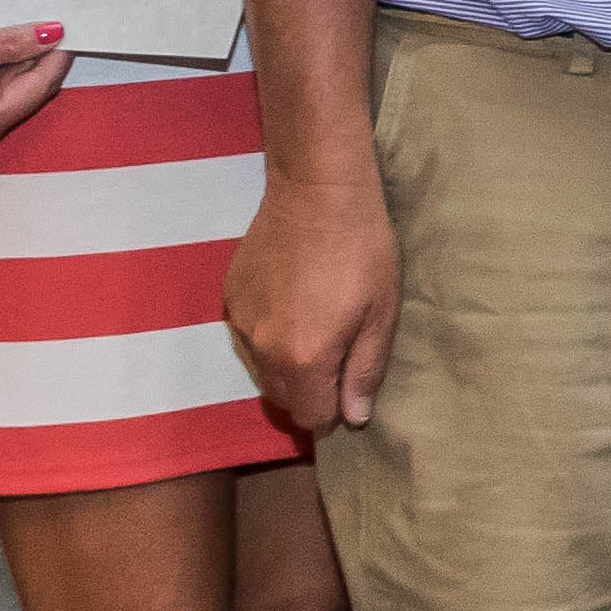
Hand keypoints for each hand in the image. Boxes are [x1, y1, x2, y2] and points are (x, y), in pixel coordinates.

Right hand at [224, 160, 399, 441]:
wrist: (316, 193)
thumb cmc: (362, 252)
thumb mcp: (381, 314)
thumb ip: (365, 371)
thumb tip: (355, 417)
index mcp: (303, 358)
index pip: (311, 416)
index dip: (335, 408)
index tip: (350, 381)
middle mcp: (262, 349)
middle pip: (282, 398)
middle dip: (310, 390)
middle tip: (339, 352)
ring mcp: (240, 323)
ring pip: (262, 370)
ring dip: (287, 365)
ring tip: (316, 326)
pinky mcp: (230, 298)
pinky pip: (248, 338)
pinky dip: (268, 336)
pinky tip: (292, 304)